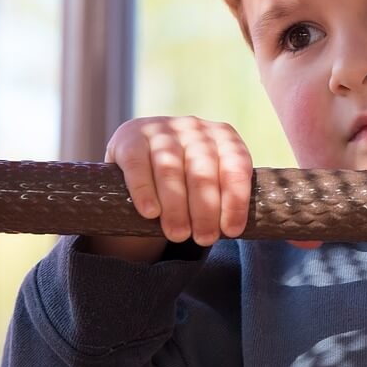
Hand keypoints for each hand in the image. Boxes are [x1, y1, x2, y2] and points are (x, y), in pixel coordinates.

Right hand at [85, 116, 253, 261]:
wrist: (142, 152)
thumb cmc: (186, 173)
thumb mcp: (211, 175)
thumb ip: (223, 194)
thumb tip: (231, 230)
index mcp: (223, 135)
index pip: (236, 166)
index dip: (235, 200)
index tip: (231, 230)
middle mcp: (194, 128)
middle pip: (202, 172)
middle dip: (205, 210)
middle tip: (204, 239)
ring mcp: (161, 130)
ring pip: (170, 170)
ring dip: (176, 207)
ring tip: (179, 234)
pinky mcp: (130, 137)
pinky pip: (137, 165)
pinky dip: (144, 191)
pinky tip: (150, 213)